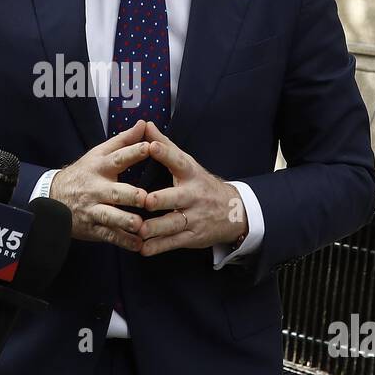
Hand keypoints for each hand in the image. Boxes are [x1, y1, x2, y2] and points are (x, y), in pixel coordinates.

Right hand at [49, 119, 151, 249]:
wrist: (53, 197)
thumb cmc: (85, 173)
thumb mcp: (99, 154)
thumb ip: (124, 141)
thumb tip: (144, 123)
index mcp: (100, 167)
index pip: (118, 158)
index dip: (133, 152)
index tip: (150, 147)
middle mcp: (96, 188)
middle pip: (115, 192)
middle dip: (130, 195)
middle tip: (145, 197)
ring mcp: (93, 209)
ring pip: (110, 217)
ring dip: (125, 221)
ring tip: (140, 225)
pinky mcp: (93, 227)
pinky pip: (109, 236)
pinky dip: (124, 241)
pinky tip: (138, 244)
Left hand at [138, 122, 247, 256]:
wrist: (234, 212)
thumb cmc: (201, 184)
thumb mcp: (187, 163)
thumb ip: (165, 146)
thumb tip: (146, 125)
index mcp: (191, 174)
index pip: (177, 161)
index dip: (165, 153)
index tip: (151, 146)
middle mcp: (193, 196)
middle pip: (177, 198)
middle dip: (162, 200)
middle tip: (146, 201)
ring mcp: (194, 217)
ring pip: (174, 223)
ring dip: (157, 228)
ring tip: (140, 229)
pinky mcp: (193, 236)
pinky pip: (174, 242)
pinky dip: (159, 246)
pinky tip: (144, 248)